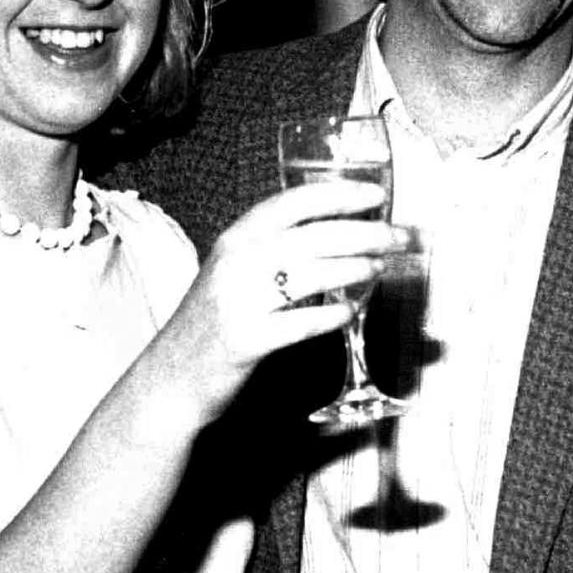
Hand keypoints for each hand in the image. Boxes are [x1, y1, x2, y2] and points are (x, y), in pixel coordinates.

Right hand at [153, 182, 399, 419]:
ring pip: (311, 275)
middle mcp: (236, 263)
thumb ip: (274, 253)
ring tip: (382, 268)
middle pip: (313, 236)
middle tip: (401, 236)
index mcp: (235, 239)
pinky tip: (351, 312)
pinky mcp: (247, 340)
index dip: (338, 194)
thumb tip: (341, 236)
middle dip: (365, 233)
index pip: (292, 202)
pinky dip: (331, 315)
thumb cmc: (213, 323)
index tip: (376, 193)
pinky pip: (301, 323)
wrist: (170, 379)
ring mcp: (239, 301)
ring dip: (356, 268)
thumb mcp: (235, 275)